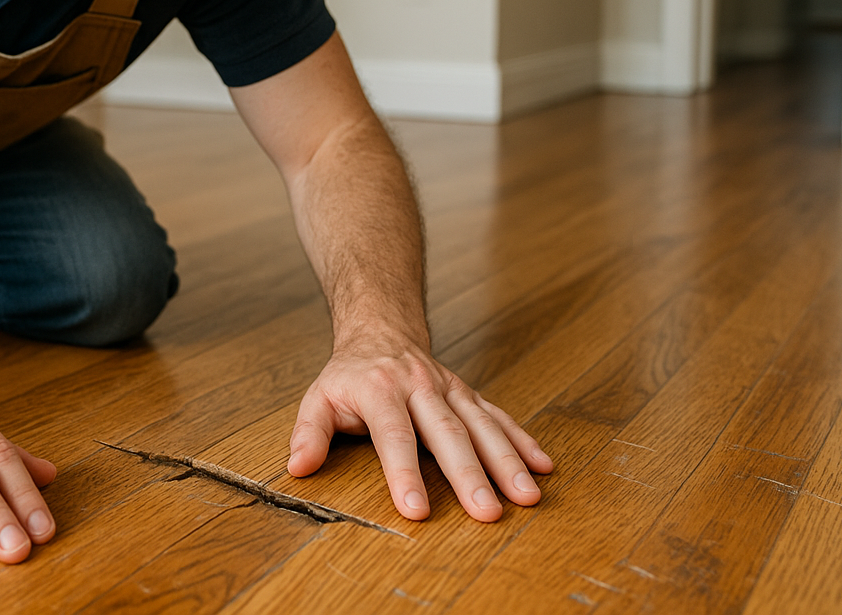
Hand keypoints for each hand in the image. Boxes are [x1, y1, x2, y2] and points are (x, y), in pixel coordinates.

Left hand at [287, 333, 552, 521]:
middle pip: (447, 433)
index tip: (416, 510)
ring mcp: (449, 389)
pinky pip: (498, 416)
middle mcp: (419, 387)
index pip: (394, 436)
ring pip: (481, 425)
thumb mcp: (318, 397)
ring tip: (526, 496)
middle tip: (487, 513)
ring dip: (506, 461)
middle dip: (469, 475)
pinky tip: (543, 466)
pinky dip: (522, 440)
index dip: (404, 473)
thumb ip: (308, 433)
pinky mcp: (468, 393)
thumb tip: (299, 468)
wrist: (381, 328)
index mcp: (380, 391)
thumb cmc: (349, 375)